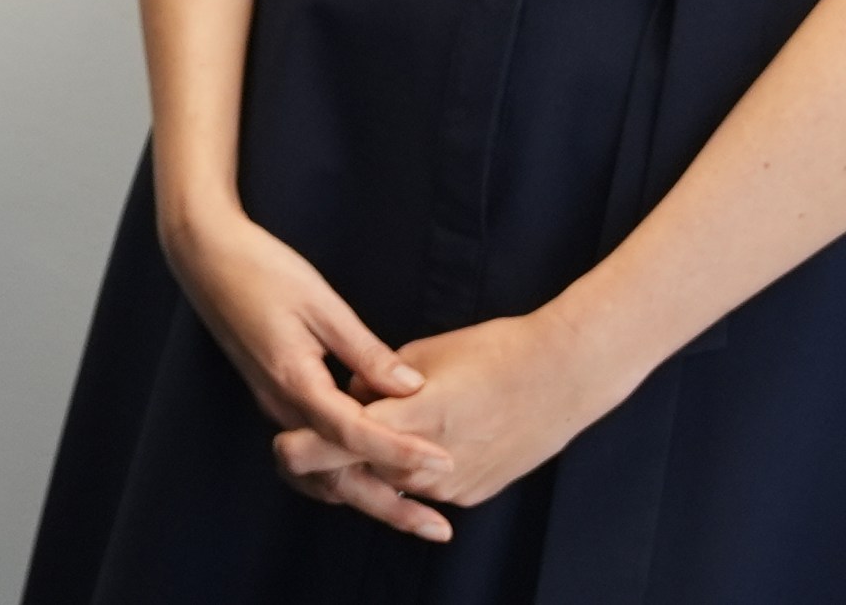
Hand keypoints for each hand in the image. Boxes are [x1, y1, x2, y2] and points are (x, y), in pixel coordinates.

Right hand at [154, 193, 449, 537]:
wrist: (203, 255)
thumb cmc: (261, 268)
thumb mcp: (321, 302)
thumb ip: (366, 352)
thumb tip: (412, 390)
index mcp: (294, 379)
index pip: (354, 432)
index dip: (401, 452)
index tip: (444, 463)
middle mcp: (281, 404)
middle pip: (337, 476)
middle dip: (389, 508)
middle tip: (439, 529)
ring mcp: (274, 404)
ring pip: (321, 474)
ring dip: (368, 498)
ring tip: (413, 512)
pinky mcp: (274, 396)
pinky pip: (311, 455)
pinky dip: (342, 475)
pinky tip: (370, 472)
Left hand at [300, 310, 619, 523]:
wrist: (565, 377)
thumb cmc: (493, 352)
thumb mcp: (423, 354)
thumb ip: (375, 379)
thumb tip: (351, 390)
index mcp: (405, 421)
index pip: (331, 447)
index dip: (299, 448)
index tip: (281, 441)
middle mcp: (424, 466)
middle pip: (356, 473)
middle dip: (336, 454)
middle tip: (326, 427)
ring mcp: (450, 487)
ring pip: (390, 482)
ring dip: (375, 459)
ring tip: (392, 417)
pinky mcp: (471, 494)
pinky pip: (423, 486)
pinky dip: (410, 466)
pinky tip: (427, 432)